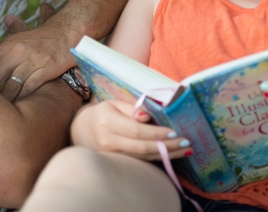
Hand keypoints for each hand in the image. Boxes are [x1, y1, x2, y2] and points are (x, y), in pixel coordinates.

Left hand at [0, 2, 76, 101]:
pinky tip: (16, 110)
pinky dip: (22, 99)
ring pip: (11, 85)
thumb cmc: (37, 39)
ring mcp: (30, 62)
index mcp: (6, 47)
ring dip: (3, 101)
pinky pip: (30, 88)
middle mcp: (16, 53)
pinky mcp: (45, 69)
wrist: (65, 34)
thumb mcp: (13, 40)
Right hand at [71, 99, 191, 160]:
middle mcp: (108, 141)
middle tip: (186, 142)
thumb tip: (147, 117)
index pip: (136, 131)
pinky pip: (140, 161)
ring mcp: (111, 156)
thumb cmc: (103, 113)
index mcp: (108, 122)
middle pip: (142, 147)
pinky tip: (172, 155)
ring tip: (185, 150)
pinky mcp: (116, 163)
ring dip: (167, 155)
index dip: (156, 133)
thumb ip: (132, 108)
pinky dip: (158, 158)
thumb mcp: (114, 104)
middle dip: (167, 146)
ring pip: (143, 157)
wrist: (81, 131)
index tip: (174, 132)